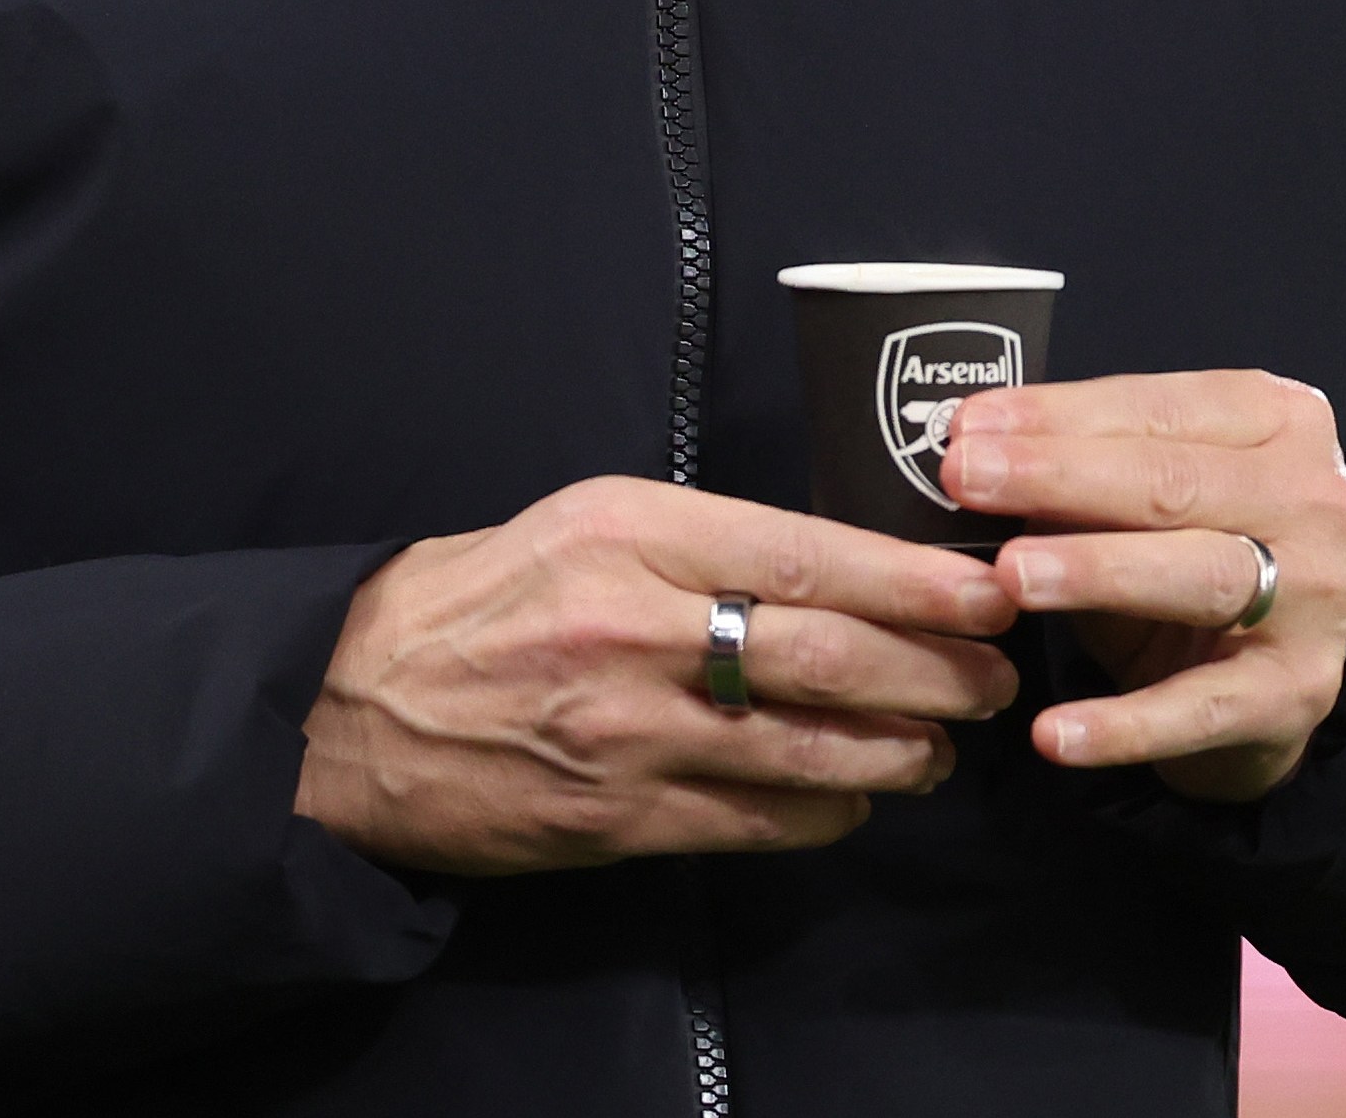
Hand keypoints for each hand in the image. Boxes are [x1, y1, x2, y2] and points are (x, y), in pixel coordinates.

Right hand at [294, 476, 1021, 875]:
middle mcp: (635, 627)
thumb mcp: (581, 523)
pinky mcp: (617, 817)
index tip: (987, 590)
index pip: (806, 554)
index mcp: (629, 532)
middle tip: (994, 674)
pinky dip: (829, 813)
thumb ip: (698, 540)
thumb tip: (833, 564)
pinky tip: (860, 797)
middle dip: (936, 670)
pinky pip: (759, 823)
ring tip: (945, 743)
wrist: (351, 710)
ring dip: (901, 750)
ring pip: (811, 750)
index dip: (913, 581)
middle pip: (829, 655)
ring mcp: (629, 732)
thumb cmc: (476, 601)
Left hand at [942, 371, 1345, 804]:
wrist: (1269, 677)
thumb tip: (972, 445)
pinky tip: (1053, 734)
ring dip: (1096, 573)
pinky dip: (1124, 725)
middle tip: (964, 478)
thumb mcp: (1141, 499)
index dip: (1058, 415)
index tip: (966, 424)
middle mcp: (1315, 500)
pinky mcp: (1297, 693)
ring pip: (1196, 575)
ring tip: (1010, 575)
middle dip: (1058, 477)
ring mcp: (1317, 600)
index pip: (1159, 405)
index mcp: (1280, 420)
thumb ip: (1077, 468)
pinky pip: (1199, 709)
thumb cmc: (1186, 554)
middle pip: (1173, 483)